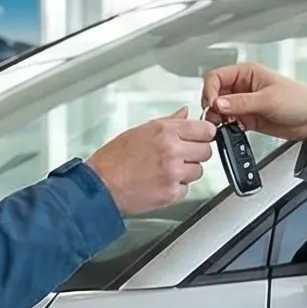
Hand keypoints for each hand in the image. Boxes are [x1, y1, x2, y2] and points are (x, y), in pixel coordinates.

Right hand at [86, 111, 216, 213]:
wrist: (100, 185)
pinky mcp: (171, 193)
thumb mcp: (140, 130)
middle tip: (182, 155)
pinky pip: (186, 189)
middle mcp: (172, 150)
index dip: (204, 134)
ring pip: (198, 171)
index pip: (205, 130)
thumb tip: (184, 114)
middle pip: (206, 151)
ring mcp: (173, 173)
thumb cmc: (114, 159)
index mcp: (165, 131)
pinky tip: (161, 182)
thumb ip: (168, 122)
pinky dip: (177, 188)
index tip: (201, 137)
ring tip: (167, 170)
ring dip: (187, 171)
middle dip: (196, 153)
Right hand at [202, 63, 306, 146]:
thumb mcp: (269, 99)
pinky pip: (228, 121)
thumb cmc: (300, 100)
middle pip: (215, 93)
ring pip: (219, 109)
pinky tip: (230, 130)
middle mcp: (243, 86)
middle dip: (212, 106)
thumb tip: (219, 104)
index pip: (217, 76)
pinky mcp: (247, 118)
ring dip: (217, 118)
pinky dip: (225, 127)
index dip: (210, 90)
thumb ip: (242, 103)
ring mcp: (244, 103)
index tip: (212, 104)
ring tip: (222, 126)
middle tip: (216, 118)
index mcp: (247, 73)